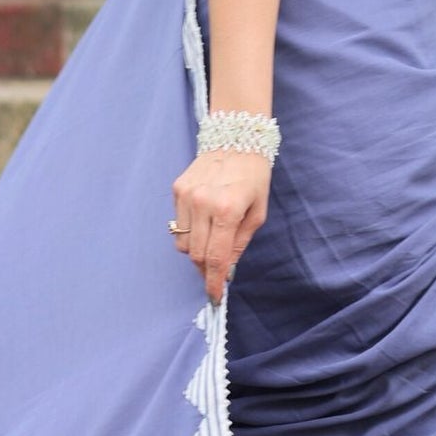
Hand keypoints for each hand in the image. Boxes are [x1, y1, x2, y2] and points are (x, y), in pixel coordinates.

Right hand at [171, 149, 271, 303]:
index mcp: (228, 210)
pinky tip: (203, 218)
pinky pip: (177, 223)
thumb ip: (240, 242)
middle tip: (216, 270)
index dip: (214, 281)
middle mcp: (203, 203)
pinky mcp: (177, 189)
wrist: (235, 139)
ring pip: (182, 242)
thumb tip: (227, 268)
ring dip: (195, 250)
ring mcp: (187, 196)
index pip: (215, 257)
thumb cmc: (253, 177)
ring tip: (211, 240)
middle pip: (195, 253)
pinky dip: (189, 230)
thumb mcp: (258, 212)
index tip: (214, 296)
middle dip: (205, 268)